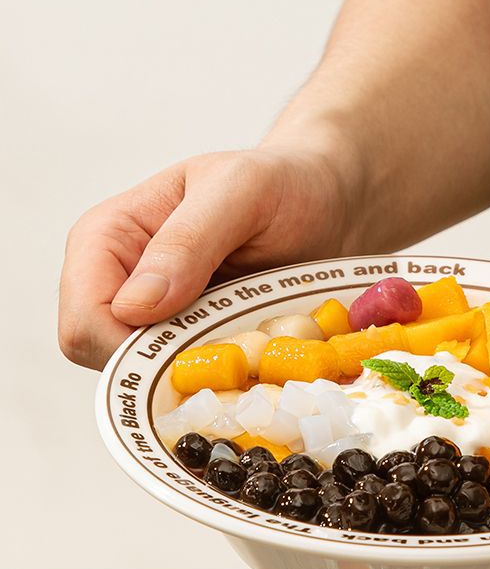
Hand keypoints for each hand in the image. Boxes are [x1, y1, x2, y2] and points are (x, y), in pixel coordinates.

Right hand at [58, 140, 357, 369]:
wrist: (324, 202)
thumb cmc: (282, 183)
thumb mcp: (240, 191)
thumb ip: (187, 241)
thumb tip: (135, 306)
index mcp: (108, 237)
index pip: (85, 319)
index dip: (130, 347)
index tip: (197, 344)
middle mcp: (119, 283)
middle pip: (107, 361)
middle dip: (167, 368)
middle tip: (234, 349)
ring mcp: (155, 320)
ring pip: (148, 382)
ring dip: (200, 377)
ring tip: (250, 345)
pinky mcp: (191, 343)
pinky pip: (189, 385)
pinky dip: (221, 381)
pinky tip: (255, 356)